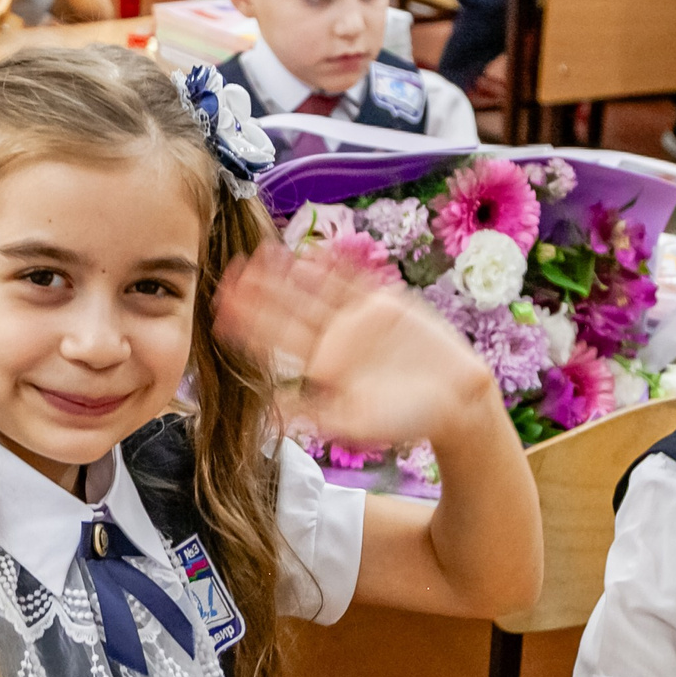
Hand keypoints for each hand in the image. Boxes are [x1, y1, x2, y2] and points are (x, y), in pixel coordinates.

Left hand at [215, 245, 496, 449]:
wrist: (455, 402)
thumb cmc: (406, 421)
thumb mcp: (360, 425)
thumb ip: (320, 416)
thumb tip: (277, 411)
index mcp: (321, 367)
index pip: (276, 341)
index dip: (249, 324)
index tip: (220, 309)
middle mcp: (333, 340)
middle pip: (288, 309)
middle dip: (259, 291)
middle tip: (229, 271)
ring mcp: (357, 319)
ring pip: (316, 290)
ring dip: (290, 272)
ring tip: (263, 252)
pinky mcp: (385, 304)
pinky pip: (358, 280)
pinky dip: (341, 265)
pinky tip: (319, 250)